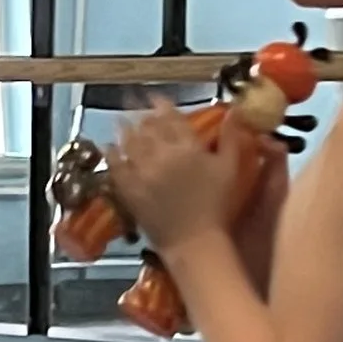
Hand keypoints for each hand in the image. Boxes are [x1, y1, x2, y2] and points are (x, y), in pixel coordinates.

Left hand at [105, 101, 233, 252]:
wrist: (194, 242)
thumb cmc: (217, 206)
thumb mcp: (230, 169)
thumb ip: (231, 137)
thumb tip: (234, 110)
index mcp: (187, 147)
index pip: (171, 117)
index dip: (161, 105)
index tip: (156, 99)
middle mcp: (162, 154)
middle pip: (147, 127)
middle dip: (141, 115)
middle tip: (135, 108)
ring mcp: (143, 172)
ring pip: (129, 143)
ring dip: (124, 129)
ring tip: (119, 121)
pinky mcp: (130, 191)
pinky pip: (116, 167)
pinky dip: (111, 155)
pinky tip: (108, 148)